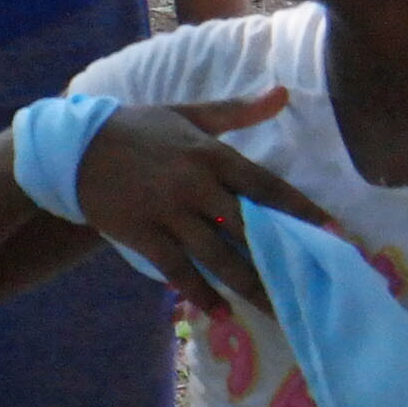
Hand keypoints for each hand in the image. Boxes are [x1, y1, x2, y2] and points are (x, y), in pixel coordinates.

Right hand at [74, 94, 327, 310]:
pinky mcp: (142, 234)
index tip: (332, 233)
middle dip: (282, 258)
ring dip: (248, 286)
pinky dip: (199, 293)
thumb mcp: (188, 113)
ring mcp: (167, 212)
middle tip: (312, 286)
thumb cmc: (138, 128)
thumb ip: (237, 110)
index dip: (301, 212)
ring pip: (217, 256)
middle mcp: (195, 185)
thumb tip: (284, 93)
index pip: (267, 186)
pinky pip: (177, 269)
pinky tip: (220, 312)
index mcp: (211, 154)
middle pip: (248, 229)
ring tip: (277, 311)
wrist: (75, 147)